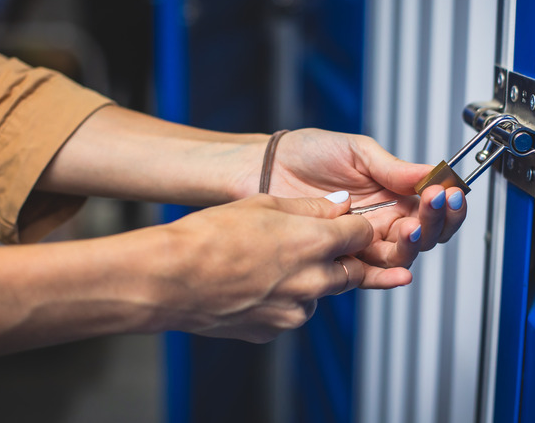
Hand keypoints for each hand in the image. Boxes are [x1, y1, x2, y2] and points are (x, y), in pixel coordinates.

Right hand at [133, 193, 406, 342]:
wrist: (172, 279)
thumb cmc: (211, 236)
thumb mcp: (263, 204)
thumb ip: (309, 207)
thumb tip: (338, 207)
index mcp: (314, 243)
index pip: (362, 235)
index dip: (354, 227)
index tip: (345, 225)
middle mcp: (313, 282)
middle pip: (351, 271)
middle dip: (340, 258)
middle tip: (315, 246)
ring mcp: (295, 311)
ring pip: (318, 294)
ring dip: (308, 281)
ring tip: (270, 265)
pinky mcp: (274, 330)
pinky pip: (291, 312)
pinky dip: (282, 300)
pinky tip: (253, 285)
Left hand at [267, 129, 467, 285]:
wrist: (266, 166)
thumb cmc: (308, 153)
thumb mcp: (357, 151)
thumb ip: (393, 168)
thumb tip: (430, 172)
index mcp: (391, 193)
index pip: (430, 207)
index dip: (445, 204)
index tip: (449, 193)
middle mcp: (381, 220)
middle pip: (423, 235)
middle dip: (436, 222)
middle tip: (436, 204)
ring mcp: (361, 239)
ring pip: (401, 255)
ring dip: (414, 244)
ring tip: (412, 226)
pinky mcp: (340, 256)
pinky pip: (369, 274)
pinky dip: (387, 277)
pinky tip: (401, 273)